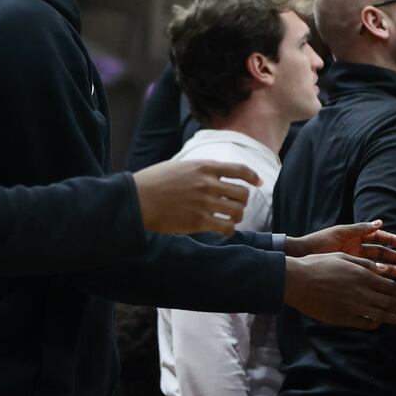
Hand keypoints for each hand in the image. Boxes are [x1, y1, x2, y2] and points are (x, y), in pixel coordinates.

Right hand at [133, 160, 260, 234]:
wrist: (137, 199)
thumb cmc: (154, 182)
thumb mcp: (179, 166)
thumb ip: (199, 170)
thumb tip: (214, 174)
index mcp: (204, 167)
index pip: (239, 170)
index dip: (253, 177)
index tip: (259, 183)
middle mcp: (208, 184)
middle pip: (243, 194)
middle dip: (243, 201)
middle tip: (237, 206)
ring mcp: (204, 203)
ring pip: (237, 211)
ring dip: (237, 216)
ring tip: (230, 219)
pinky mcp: (198, 222)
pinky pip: (226, 227)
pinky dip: (229, 229)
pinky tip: (224, 229)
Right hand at [283, 253, 395, 328]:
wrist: (297, 281)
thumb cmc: (318, 265)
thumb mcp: (343, 257)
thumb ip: (364, 264)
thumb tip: (381, 269)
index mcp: (363, 275)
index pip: (390, 286)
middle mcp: (361, 292)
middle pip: (389, 302)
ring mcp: (353, 307)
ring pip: (381, 315)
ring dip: (393, 317)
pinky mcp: (343, 318)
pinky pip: (365, 324)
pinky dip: (375, 324)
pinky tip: (378, 323)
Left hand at [286, 220, 395, 278]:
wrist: (302, 256)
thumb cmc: (319, 242)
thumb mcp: (341, 232)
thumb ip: (360, 228)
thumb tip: (380, 223)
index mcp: (356, 237)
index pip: (380, 238)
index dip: (394, 241)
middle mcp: (358, 249)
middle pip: (383, 254)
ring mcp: (354, 262)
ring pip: (378, 266)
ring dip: (392, 270)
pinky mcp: (349, 272)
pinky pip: (367, 276)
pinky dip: (379, 279)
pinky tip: (389, 285)